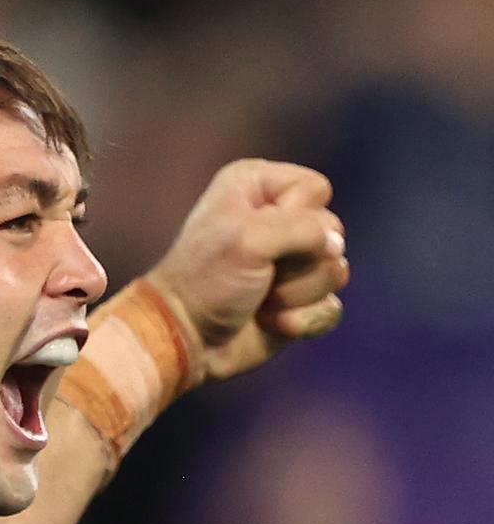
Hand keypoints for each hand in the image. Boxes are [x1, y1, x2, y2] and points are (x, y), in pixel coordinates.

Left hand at [145, 159, 349, 379]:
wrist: (188, 337)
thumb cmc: (207, 280)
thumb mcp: (248, 237)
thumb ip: (303, 228)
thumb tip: (336, 247)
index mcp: (257, 186)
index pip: (316, 189)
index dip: (298, 216)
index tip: (256, 234)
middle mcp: (277, 217)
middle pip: (332, 231)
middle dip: (298, 262)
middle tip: (258, 274)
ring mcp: (291, 261)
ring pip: (335, 271)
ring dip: (297, 294)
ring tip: (261, 298)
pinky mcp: (300, 300)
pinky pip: (330, 306)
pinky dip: (302, 319)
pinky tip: (270, 322)